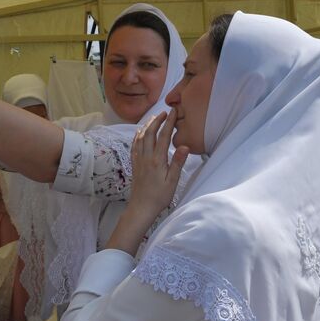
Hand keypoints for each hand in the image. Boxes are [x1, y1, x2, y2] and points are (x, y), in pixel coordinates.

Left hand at [105, 110, 188, 256]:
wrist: (141, 208)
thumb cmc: (159, 197)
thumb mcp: (172, 181)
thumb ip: (178, 162)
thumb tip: (185, 146)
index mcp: (157, 160)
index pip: (164, 136)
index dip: (168, 123)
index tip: (173, 112)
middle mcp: (146, 157)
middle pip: (150, 133)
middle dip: (157, 121)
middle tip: (164, 112)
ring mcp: (139, 160)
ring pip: (141, 138)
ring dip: (147, 126)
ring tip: (153, 118)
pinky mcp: (134, 164)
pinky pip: (134, 146)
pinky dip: (137, 136)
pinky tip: (140, 133)